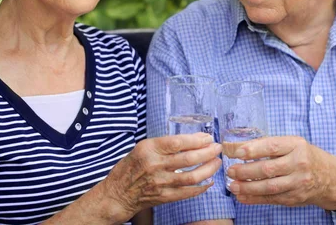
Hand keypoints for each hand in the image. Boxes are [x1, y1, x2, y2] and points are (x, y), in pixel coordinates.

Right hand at [102, 133, 221, 219]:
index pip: (177, 142)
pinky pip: (188, 192)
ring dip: (208, 169)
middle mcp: (155, 165)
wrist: (118, 193)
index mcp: (149, 149)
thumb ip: (164, 144)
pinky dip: (201, 187)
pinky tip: (209, 181)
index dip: (196, 140)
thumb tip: (193, 139)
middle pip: (188, 159)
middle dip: (207, 153)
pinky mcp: (164, 197)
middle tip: (217, 148)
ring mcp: (160, 183)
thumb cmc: (131, 167)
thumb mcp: (143, 148)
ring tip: (217, 162)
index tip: (207, 138)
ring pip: (191, 177)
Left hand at [225, 136, 335, 209]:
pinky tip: (242, 196)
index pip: (272, 146)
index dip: (253, 149)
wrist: (331, 178)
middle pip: (268, 169)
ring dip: (248, 187)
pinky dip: (254, 198)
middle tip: (230, 171)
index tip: (236, 152)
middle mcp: (298, 164)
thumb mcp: (293, 144)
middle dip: (246, 171)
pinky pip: (271, 199)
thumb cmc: (306, 156)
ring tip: (233, 185)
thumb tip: (239, 147)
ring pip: (269, 186)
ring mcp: (298, 182)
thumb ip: (270, 145)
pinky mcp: (294, 197)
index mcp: (296, 145)